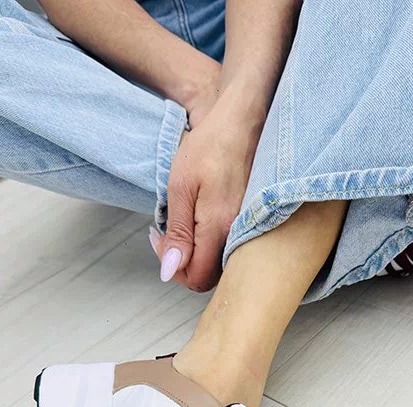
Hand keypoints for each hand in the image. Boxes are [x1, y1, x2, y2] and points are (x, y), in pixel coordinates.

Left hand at [153, 89, 264, 291]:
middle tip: (166, 234)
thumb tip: (170, 271)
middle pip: (208, 277)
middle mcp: (239, 236)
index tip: (160, 239)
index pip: (196, 278)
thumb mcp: (180, 187)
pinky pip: (229, 248)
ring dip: (196, 254)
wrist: (244, 122)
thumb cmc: (210, 146)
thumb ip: (178, 234)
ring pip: (219, 264)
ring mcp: (248, 230)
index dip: (173, 268)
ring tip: (181, 224)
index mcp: (219, 229)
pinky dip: (210, 243)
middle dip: (183, 264)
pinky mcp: (251, 223)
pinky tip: (200, 220)